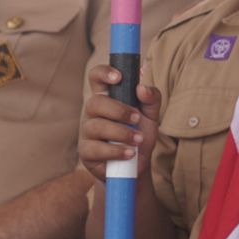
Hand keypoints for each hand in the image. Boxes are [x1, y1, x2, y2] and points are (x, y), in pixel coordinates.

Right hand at [77, 64, 162, 183]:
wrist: (136, 166)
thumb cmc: (139, 134)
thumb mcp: (151, 115)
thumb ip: (151, 98)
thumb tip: (142, 88)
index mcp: (106, 97)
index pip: (96, 77)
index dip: (103, 73)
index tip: (118, 77)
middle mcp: (93, 112)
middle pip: (95, 102)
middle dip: (118, 110)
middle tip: (136, 119)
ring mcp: (87, 132)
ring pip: (96, 126)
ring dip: (121, 133)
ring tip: (138, 140)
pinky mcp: (86, 152)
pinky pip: (96, 149)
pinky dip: (115, 151)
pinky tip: (129, 154)